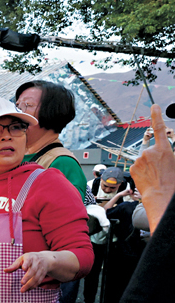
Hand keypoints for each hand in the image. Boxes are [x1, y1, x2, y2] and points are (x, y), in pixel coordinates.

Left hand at [4, 251, 53, 292]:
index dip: (26, 264)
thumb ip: (14, 265)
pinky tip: (27, 289)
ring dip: (30, 284)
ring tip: (22, 290)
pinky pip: (39, 281)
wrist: (45, 259)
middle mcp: (37, 263)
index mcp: (30, 257)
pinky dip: (33, 286)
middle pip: (33, 270)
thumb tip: (4, 270)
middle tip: (22, 283)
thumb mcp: (22, 259)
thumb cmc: (29, 259)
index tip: (23, 268)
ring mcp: (41, 269)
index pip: (28, 260)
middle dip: (28, 277)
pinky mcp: (43, 274)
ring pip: (36, 277)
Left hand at [131, 104, 174, 232]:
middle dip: (154, 158)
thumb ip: (166, 152)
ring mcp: (139, 159)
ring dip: (148, 165)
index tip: (154, 107)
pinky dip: (142, 170)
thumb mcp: (174, 161)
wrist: (161, 195)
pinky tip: (147, 177)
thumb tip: (161, 151)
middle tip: (161, 169)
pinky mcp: (132, 167)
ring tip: (155, 175)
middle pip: (151, 150)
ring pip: (144, 159)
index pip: (159, 128)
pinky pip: (137, 166)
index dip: (156, 116)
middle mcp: (150, 151)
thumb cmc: (171, 180)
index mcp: (164, 149)